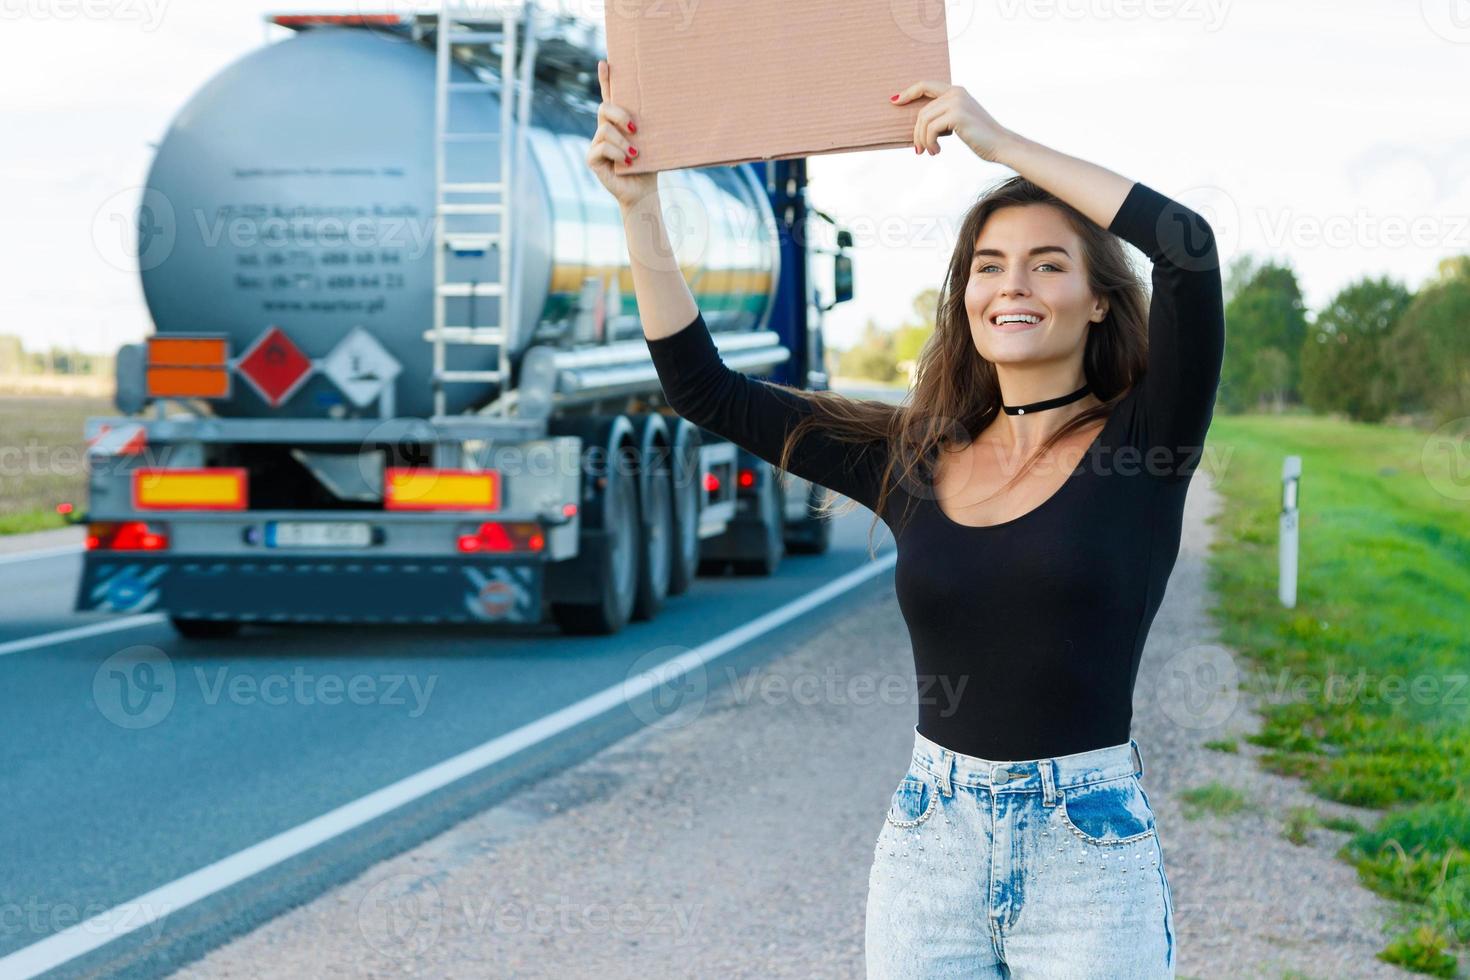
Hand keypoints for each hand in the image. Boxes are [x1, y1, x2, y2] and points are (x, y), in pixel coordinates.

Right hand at [587, 60, 658, 208]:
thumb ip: (652, 126)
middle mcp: (605, 129)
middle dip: (619, 114)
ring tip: (635, 154)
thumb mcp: (654, 141)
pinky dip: (617, 153)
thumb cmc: (650, 165)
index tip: (605, 62)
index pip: (610, 96)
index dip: (606, 79)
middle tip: (636, 128)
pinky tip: (627, 161)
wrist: (643, 192)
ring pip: (605, 130)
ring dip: (623, 142)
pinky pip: (601, 147)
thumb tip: (669, 105)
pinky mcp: (592, 158)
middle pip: (604, 108)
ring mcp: (596, 143)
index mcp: (619, 122)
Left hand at [892, 81, 1014, 163]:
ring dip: (923, 140)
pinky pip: (931, 129)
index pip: (925, 85)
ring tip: (930, 152)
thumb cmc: (979, 137)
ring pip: (924, 121)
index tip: (895, 101)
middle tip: (919, 150)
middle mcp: (956, 92)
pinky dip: (930, 143)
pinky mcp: (957, 115)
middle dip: (917, 133)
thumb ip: (942, 116)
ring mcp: (957, 102)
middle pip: (922, 111)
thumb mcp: (958, 122)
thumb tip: (919, 125)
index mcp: (956, 91)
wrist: (1000, 145)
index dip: (908, 92)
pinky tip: (937, 152)